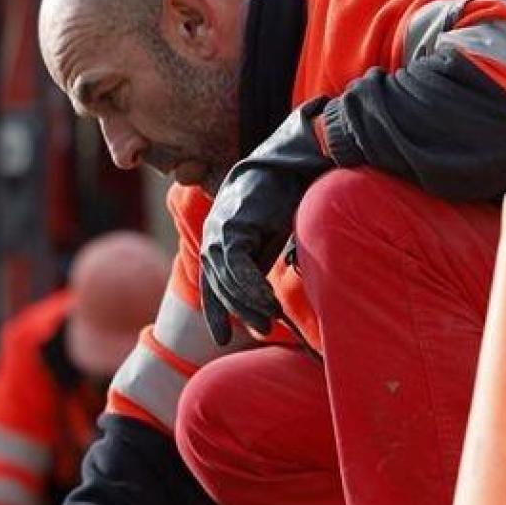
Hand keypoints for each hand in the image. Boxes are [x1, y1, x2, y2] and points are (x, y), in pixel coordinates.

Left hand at [201, 99, 333, 344]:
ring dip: (250, 304)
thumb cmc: (287, 196)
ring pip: (227, 283)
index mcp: (218, 239)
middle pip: (219, 288)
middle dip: (241, 312)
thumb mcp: (270, 236)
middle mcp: (213, 236)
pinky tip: (269, 302)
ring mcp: (218, 231)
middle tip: (265, 329)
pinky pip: (237, 269)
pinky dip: (252, 289)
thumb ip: (261, 261)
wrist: (293, 163)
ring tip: (272, 318)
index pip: (211, 284)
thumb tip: (265, 298)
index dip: (215, 313)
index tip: (220, 341)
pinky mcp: (231, 228)